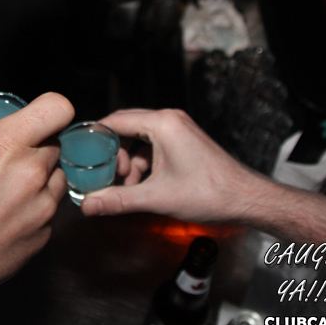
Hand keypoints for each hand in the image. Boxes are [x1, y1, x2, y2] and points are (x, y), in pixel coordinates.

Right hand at [0, 92, 72, 293]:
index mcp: (5, 145)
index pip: (57, 108)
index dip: (49, 110)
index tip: (38, 119)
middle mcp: (31, 171)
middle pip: (56, 144)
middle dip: (37, 147)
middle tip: (11, 160)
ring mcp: (42, 206)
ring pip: (58, 177)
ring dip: (41, 177)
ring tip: (9, 190)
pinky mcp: (45, 234)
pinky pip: (49, 209)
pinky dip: (35, 208)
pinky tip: (7, 217)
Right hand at [81, 108, 266, 221]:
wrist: (247, 198)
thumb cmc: (208, 193)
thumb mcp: (157, 198)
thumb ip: (118, 200)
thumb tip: (87, 206)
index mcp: (162, 123)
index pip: (115, 120)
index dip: (94, 137)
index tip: (78, 153)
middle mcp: (169, 119)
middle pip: (125, 128)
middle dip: (112, 154)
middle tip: (105, 177)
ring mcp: (178, 128)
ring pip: (138, 139)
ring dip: (128, 162)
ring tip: (126, 188)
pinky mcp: (184, 140)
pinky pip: (153, 146)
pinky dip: (144, 164)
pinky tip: (142, 187)